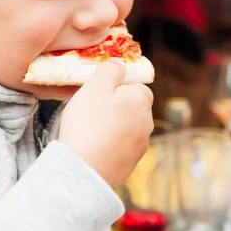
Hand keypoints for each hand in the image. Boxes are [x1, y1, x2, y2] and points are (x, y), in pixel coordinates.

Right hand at [58, 59, 153, 186]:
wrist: (83, 167)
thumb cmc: (87, 123)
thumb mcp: (95, 86)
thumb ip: (110, 70)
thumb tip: (121, 63)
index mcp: (141, 101)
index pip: (137, 86)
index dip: (118, 87)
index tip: (99, 93)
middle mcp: (147, 123)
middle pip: (133, 107)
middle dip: (117, 107)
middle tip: (92, 110)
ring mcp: (140, 147)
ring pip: (127, 128)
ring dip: (114, 127)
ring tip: (90, 130)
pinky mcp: (130, 165)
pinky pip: (121, 148)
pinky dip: (110, 146)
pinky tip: (93, 147)